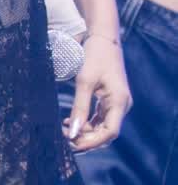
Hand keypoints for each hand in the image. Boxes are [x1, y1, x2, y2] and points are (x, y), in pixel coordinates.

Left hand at [64, 34, 130, 151]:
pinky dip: (85, 122)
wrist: (103, 39)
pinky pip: (99, 118)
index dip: (92, 142)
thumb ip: (79, 107)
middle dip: (86, 138)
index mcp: (119, 102)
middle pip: (106, 132)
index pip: (110, 132)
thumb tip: (73, 131)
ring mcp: (116, 104)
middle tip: (64, 139)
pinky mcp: (109, 100)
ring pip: (102, 127)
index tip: (73, 144)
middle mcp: (121, 106)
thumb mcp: (84, 81)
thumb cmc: (94, 57)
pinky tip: (69, 122)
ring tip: (63, 130)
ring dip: (84, 131)